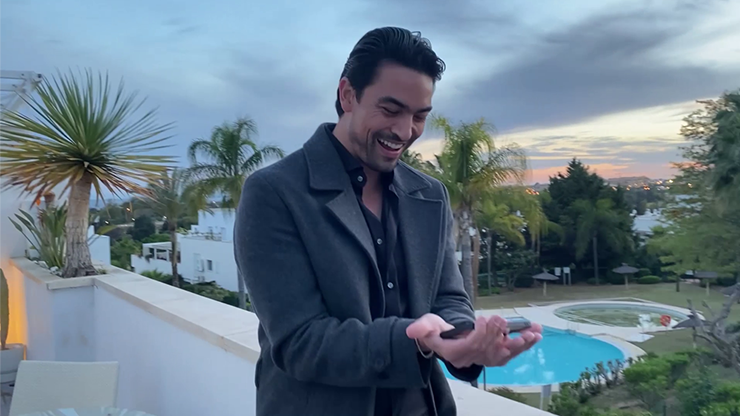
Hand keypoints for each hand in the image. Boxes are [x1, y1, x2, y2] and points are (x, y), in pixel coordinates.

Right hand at [406, 314, 542, 368]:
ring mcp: (484, 358)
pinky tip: (534, 335)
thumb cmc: (435, 331)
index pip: (470, 346)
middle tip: (504, 320)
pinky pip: (510, 353)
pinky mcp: (493, 355)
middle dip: (497, 333)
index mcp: (455, 352)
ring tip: (532, 333)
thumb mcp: (426, 326)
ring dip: (519, 343)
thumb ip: (422, 328)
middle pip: (488, 348)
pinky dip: (522, 344)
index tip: (483, 318)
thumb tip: (412, 331)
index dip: (480, 334)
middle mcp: (471, 359)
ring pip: (504, 354)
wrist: (443, 339)